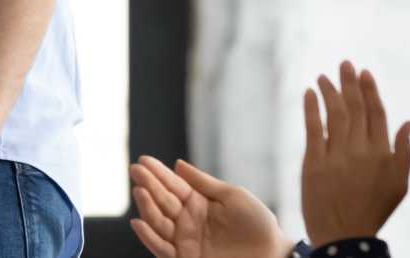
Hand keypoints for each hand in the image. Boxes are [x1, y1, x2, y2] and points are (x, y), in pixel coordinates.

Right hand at [131, 155, 291, 257]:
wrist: (274, 256)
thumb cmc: (259, 225)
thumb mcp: (233, 196)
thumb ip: (204, 183)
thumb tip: (177, 164)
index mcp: (198, 203)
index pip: (173, 185)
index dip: (158, 173)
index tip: (144, 160)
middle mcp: (187, 220)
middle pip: (162, 201)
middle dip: (148, 184)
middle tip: (135, 169)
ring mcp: (185, 240)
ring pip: (158, 222)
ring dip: (147, 207)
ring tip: (140, 191)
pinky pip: (161, 248)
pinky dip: (148, 237)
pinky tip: (139, 222)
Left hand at [302, 62, 409, 243]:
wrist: (345, 234)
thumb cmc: (373, 209)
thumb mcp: (399, 184)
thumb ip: (404, 152)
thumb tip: (407, 122)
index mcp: (383, 154)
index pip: (377, 114)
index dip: (370, 91)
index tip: (364, 73)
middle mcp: (361, 151)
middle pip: (355, 109)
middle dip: (349, 83)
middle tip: (344, 63)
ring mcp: (336, 155)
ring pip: (334, 114)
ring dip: (329, 91)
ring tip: (324, 75)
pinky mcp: (313, 162)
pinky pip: (313, 128)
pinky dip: (311, 108)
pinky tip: (309, 92)